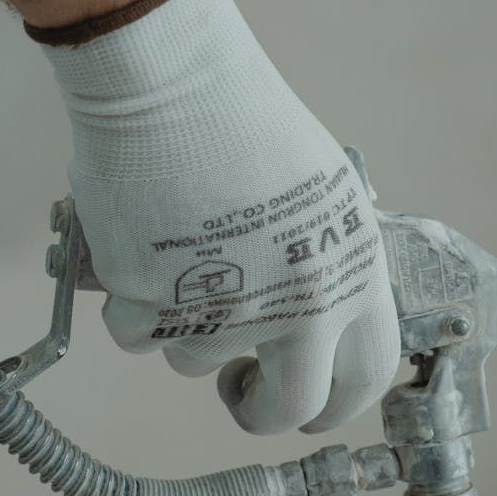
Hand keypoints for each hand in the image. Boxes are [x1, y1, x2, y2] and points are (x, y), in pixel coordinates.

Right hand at [46, 0, 399, 434]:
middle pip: (286, 409)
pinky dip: (130, 302)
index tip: (308, 402)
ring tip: (181, 254)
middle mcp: (297, 306)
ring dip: (183, 324)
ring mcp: (224, 310)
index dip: (335, 402)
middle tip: (238, 387)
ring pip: (195, 361)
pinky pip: (135, 335)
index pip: (366, 377)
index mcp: (350, 273)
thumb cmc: (242, 119)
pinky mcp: (152, 304)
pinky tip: (141, 247)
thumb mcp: (323, 192)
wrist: (171, 86)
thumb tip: (313, 321)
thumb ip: (325, 264)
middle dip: (257, 409)